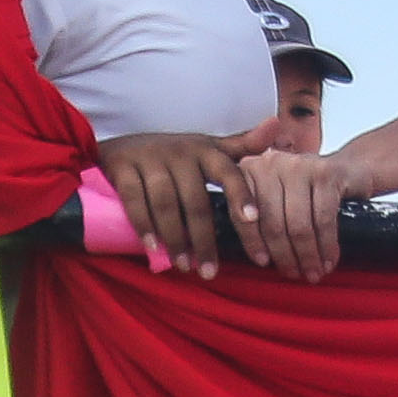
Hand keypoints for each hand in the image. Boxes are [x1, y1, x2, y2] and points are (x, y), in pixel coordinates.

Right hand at [93, 130, 277, 281]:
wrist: (121, 146)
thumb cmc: (174, 155)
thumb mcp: (208, 147)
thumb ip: (242, 144)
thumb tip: (276, 124)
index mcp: (205, 150)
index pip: (229, 173)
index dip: (241, 195)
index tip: (252, 221)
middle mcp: (179, 152)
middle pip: (196, 201)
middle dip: (204, 240)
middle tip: (209, 272)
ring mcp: (149, 158)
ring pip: (166, 204)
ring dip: (176, 238)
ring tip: (183, 266)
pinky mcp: (122, 166)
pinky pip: (135, 199)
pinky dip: (143, 225)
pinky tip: (152, 247)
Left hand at [236, 147, 359, 284]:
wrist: (349, 170)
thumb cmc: (306, 192)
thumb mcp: (277, 199)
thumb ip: (260, 219)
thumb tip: (261, 260)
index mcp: (250, 171)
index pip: (242, 213)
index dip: (252, 242)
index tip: (262, 263)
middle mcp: (270, 164)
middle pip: (272, 221)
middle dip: (284, 255)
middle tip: (294, 274)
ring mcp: (299, 166)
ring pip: (298, 224)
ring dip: (308, 255)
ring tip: (313, 273)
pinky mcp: (326, 173)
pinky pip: (323, 219)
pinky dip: (327, 245)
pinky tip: (329, 260)